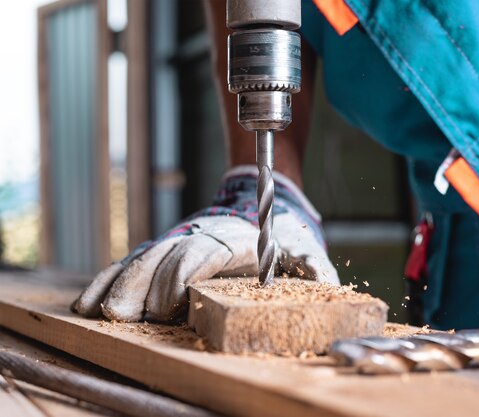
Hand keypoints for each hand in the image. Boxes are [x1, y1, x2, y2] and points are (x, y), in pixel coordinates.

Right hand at [72, 166, 338, 321]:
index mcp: (234, 238)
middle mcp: (201, 237)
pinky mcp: (167, 252)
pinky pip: (133, 264)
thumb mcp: (306, 247)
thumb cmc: (285, 234)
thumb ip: (315, 266)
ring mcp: (180, 243)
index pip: (202, 253)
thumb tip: (325, 284)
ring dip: (118, 285)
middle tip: (122, 315)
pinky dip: (110, 280)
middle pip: (163, 257)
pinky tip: (88, 301)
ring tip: (95, 311)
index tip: (167, 303)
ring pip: (142, 260)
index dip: (181, 275)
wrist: (266, 202)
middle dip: (140, 286)